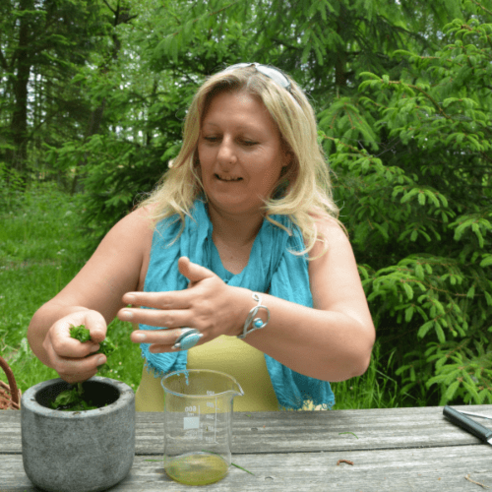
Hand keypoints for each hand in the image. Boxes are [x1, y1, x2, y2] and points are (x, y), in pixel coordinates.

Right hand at [42, 310, 107, 382]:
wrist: (78, 326)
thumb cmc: (86, 321)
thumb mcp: (93, 317)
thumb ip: (97, 325)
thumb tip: (98, 336)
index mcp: (56, 331)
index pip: (62, 345)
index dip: (80, 349)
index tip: (96, 345)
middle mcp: (50, 346)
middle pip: (61, 363)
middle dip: (85, 364)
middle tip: (103, 358)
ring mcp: (53, 359)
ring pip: (65, 373)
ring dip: (86, 371)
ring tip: (101, 361)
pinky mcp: (61, 368)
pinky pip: (69, 378)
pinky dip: (84, 375)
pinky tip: (95, 367)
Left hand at [118, 256, 247, 352]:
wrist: (238, 311)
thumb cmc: (218, 291)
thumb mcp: (208, 277)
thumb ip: (193, 270)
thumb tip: (181, 260)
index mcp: (195, 297)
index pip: (167, 299)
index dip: (146, 299)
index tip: (127, 297)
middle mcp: (196, 315)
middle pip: (166, 318)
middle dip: (143, 317)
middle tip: (121, 315)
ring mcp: (198, 330)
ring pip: (172, 335)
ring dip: (151, 337)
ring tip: (132, 336)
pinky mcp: (199, 340)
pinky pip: (181, 346)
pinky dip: (166, 349)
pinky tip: (149, 349)